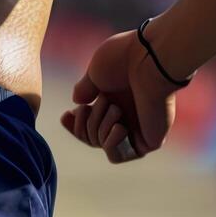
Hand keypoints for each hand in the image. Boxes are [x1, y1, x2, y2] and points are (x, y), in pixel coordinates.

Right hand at [60, 29, 178, 163]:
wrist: (150, 62)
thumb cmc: (124, 60)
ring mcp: (138, 129)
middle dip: (86, 123)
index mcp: (115, 98)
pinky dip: (111, 144)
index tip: (65, 115)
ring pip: (101, 145)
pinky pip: (117, 156)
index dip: (75, 123)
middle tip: (99, 103)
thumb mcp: (95, 72)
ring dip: (100, 128)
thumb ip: (86, 89)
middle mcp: (127, 114)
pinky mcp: (149, 141)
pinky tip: (120, 127)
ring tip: (116, 109)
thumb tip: (77, 102)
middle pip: (91, 136)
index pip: (90, 122)